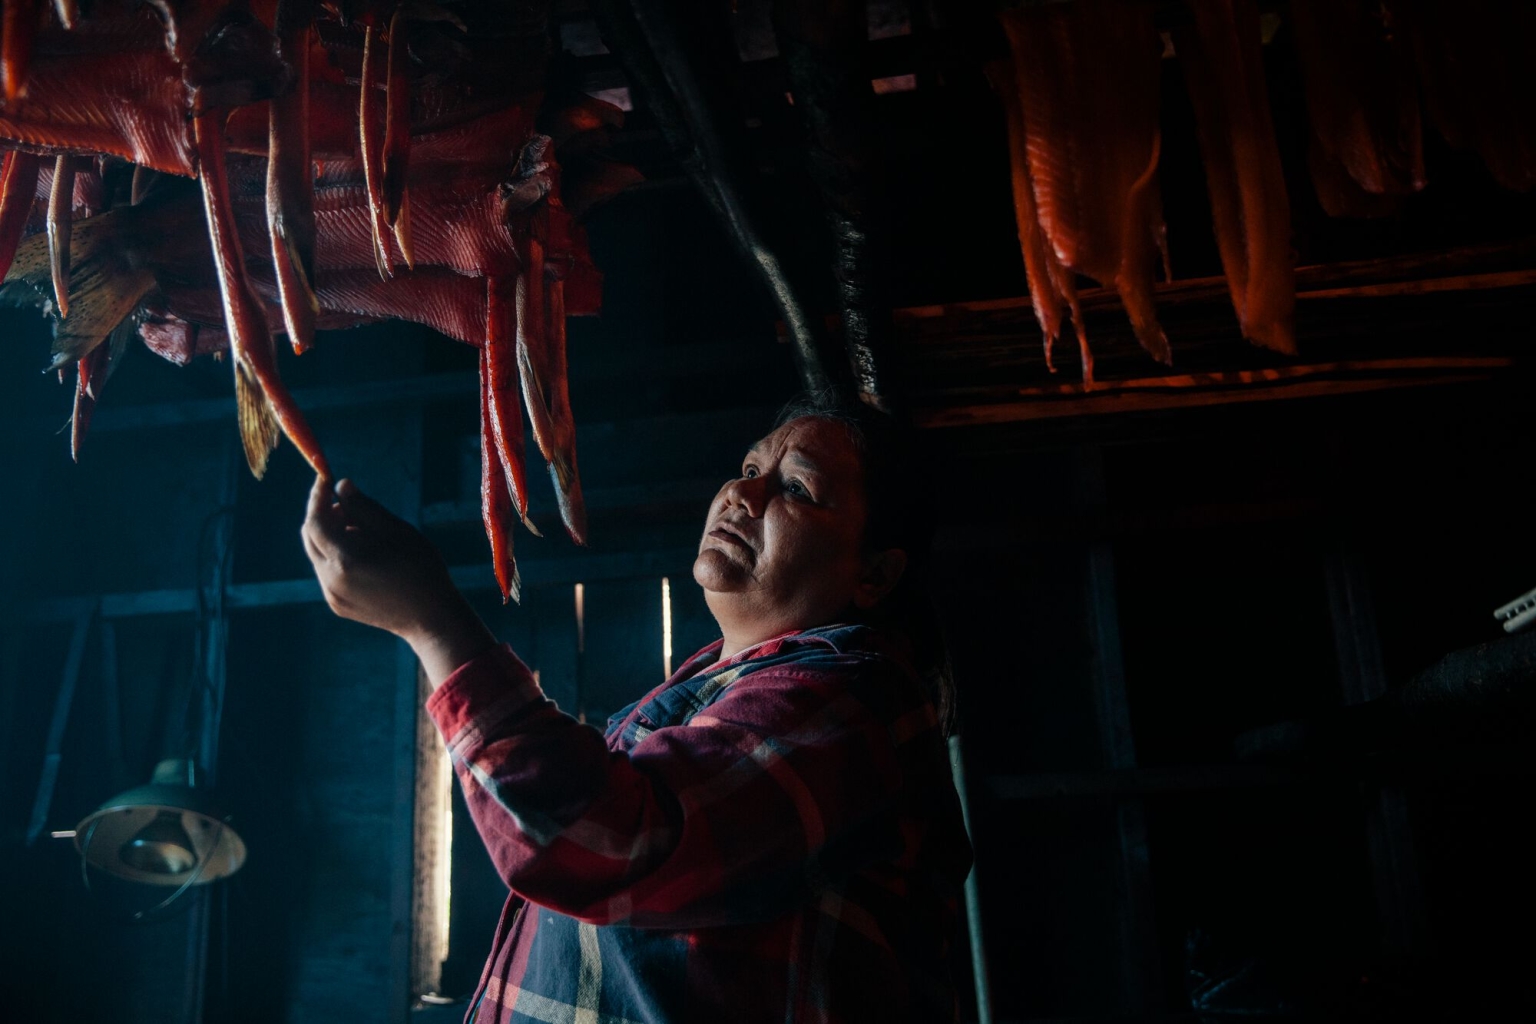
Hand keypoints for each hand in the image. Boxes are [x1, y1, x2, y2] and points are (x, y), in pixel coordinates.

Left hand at [302, 476, 496, 684]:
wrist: (431, 618)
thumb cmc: (421, 569)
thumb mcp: (398, 531)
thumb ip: (365, 508)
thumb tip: (341, 485)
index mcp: (346, 559)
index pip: (315, 521)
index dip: (317, 497)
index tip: (325, 479)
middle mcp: (331, 579)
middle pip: (310, 538)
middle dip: (323, 515)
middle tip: (347, 504)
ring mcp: (332, 595)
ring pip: (317, 555)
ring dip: (331, 536)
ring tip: (363, 532)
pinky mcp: (337, 605)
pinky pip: (327, 572)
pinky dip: (337, 556)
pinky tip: (365, 555)